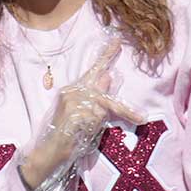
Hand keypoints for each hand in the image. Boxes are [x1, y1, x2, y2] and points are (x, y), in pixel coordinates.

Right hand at [18, 39, 144, 190]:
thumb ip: (98, 98)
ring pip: (103, 108)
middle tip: (140, 118)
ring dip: (100, 123)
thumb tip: (109, 75)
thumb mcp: (86, 115)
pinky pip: (97, 118)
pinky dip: (95, 128)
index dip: (107, 55)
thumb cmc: (69, 135)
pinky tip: (82, 132)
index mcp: (73, 89)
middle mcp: (72, 91)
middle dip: (123, 109)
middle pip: (105, 93)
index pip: (93, 70)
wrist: (50, 151)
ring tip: (86, 132)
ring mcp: (73, 102)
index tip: (118, 40)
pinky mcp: (76, 113)